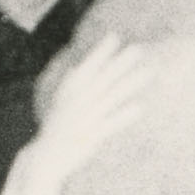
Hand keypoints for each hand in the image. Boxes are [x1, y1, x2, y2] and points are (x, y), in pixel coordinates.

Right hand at [39, 38, 155, 165]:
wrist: (45, 158)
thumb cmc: (56, 128)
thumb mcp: (60, 103)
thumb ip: (72, 85)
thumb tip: (78, 67)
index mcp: (68, 91)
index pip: (86, 67)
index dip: (100, 52)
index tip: (114, 37)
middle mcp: (77, 102)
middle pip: (103, 77)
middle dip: (120, 62)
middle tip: (137, 48)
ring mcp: (85, 118)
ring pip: (113, 96)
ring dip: (131, 83)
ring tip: (149, 72)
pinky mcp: (92, 136)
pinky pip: (111, 123)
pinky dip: (124, 115)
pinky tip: (139, 108)